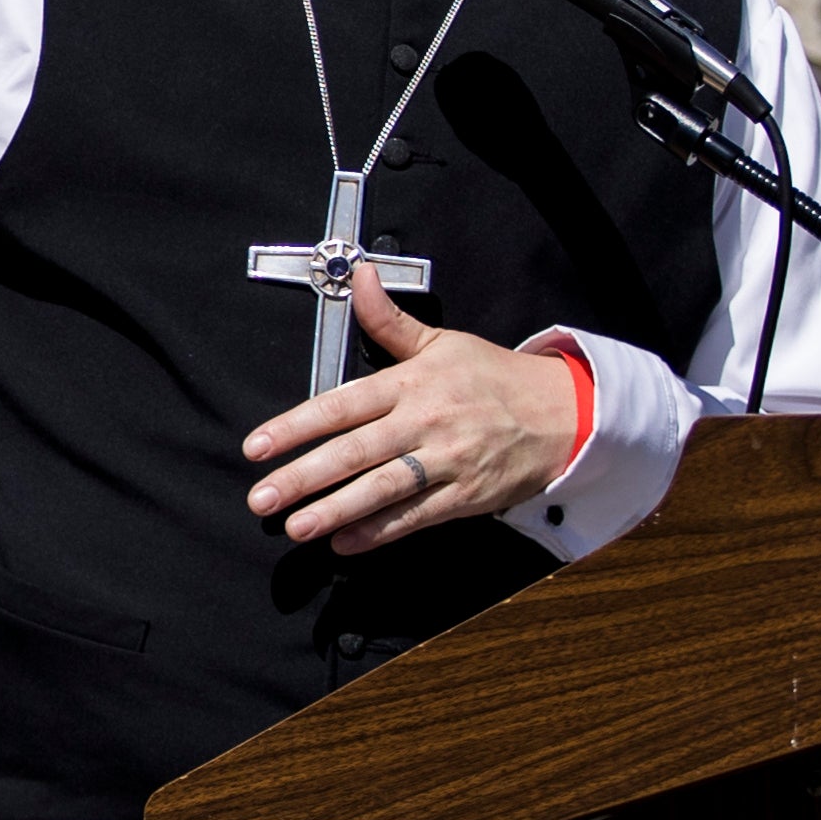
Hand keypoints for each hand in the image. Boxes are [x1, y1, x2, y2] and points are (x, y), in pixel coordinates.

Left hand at [240, 266, 577, 553]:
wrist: (562, 412)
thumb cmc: (493, 377)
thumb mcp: (440, 341)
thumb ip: (388, 320)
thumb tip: (359, 277)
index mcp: (411, 382)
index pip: (342, 404)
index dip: (297, 426)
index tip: (258, 446)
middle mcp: (424, 421)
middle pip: (354, 451)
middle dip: (304, 476)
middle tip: (260, 498)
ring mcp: (446, 461)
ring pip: (382, 488)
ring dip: (335, 510)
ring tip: (295, 527)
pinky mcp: (466, 495)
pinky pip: (417, 516)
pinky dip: (380, 531)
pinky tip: (345, 542)